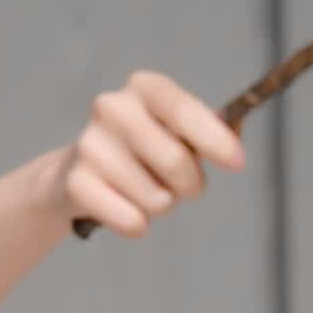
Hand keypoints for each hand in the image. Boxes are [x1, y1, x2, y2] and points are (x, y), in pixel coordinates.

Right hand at [49, 71, 244, 237]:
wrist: (80, 173)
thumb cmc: (147, 150)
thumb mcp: (182, 132)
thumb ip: (215, 132)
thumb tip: (235, 140)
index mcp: (145, 87)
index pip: (182, 111)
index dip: (215, 140)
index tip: (238, 164)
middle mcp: (112, 107)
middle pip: (176, 161)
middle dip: (191, 185)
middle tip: (180, 185)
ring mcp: (89, 144)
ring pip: (157, 198)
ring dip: (163, 205)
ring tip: (145, 191)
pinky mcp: (75, 183)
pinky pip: (131, 220)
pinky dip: (137, 225)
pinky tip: (124, 208)